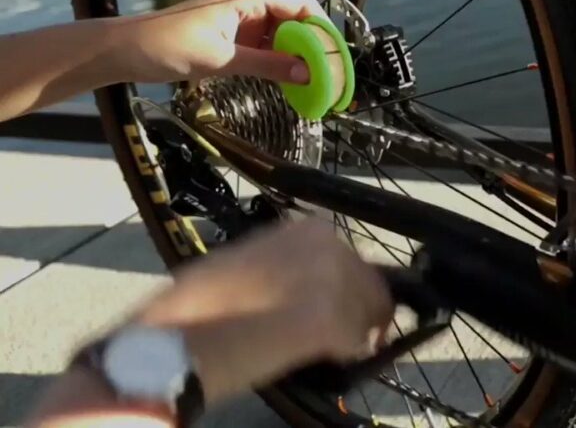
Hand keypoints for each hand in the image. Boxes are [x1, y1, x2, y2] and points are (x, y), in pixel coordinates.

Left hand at [108, 0, 325, 83]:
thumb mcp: (222, 59)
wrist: (124, 50)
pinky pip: (264, 46)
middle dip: (313, 45)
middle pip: (295, 20)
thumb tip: (307, 74)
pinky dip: (277, 61)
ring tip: (313, 82)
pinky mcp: (230, 37)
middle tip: (329, 74)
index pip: (301, 6)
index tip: (336, 56)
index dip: (322, 30)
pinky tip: (286, 81)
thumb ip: (267, 65)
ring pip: (281, 35)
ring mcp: (239, 20)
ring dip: (296, 56)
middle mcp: (248, 4)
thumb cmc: (168, 46)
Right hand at [133, 218, 392, 403]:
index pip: (349, 258)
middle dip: (359, 308)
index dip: (346, 285)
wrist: (191, 331)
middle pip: (369, 282)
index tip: (335, 304)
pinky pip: (359, 344)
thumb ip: (285, 266)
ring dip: (357, 331)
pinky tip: (327, 359)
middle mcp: (332, 246)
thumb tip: (299, 288)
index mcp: (308, 229)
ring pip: (372, 312)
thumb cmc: (205, 299)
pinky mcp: (338, 321)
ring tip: (332, 348)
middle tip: (341, 333)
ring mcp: (339, 282)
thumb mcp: (249, 262)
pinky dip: (346, 354)